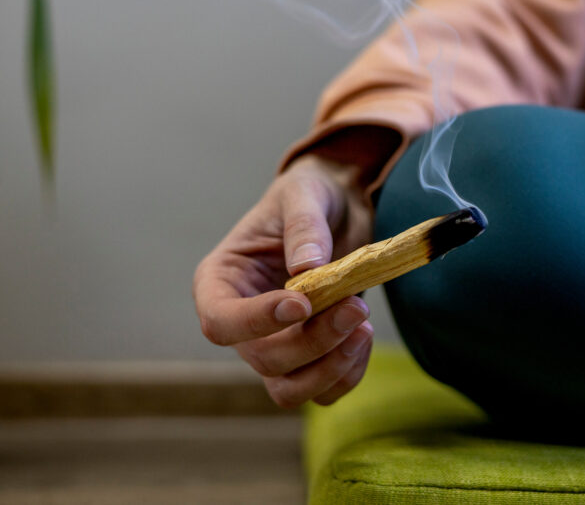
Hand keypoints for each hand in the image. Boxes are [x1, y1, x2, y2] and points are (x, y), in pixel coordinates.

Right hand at [193, 153, 374, 407]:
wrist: (341, 206)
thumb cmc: (310, 195)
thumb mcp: (304, 194)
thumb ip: (303, 228)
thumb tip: (306, 269)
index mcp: (221, 281)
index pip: (220, 321)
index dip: (256, 322)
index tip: (303, 304)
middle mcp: (242, 321)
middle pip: (263, 359)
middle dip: (313, 343)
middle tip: (357, 307)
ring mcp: (274, 343)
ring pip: (289, 389)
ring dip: (330, 368)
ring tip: (363, 326)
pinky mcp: (309, 357)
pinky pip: (322, 391)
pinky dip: (347, 375)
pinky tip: (364, 337)